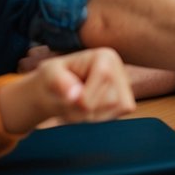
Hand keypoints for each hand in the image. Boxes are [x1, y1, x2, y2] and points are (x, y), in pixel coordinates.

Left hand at [0, 47, 135, 133]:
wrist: (56, 92)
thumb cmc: (53, 79)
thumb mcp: (48, 74)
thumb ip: (59, 82)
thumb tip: (75, 96)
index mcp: (104, 56)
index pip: (105, 74)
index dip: (86, 94)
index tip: (69, 99)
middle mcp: (119, 69)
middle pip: (111, 96)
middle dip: (86, 108)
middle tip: (68, 104)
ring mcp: (125, 86)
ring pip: (116, 107)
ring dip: (91, 115)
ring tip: (75, 108)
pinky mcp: (126, 102)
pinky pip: (117, 115)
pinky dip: (99, 119)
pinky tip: (87, 112)